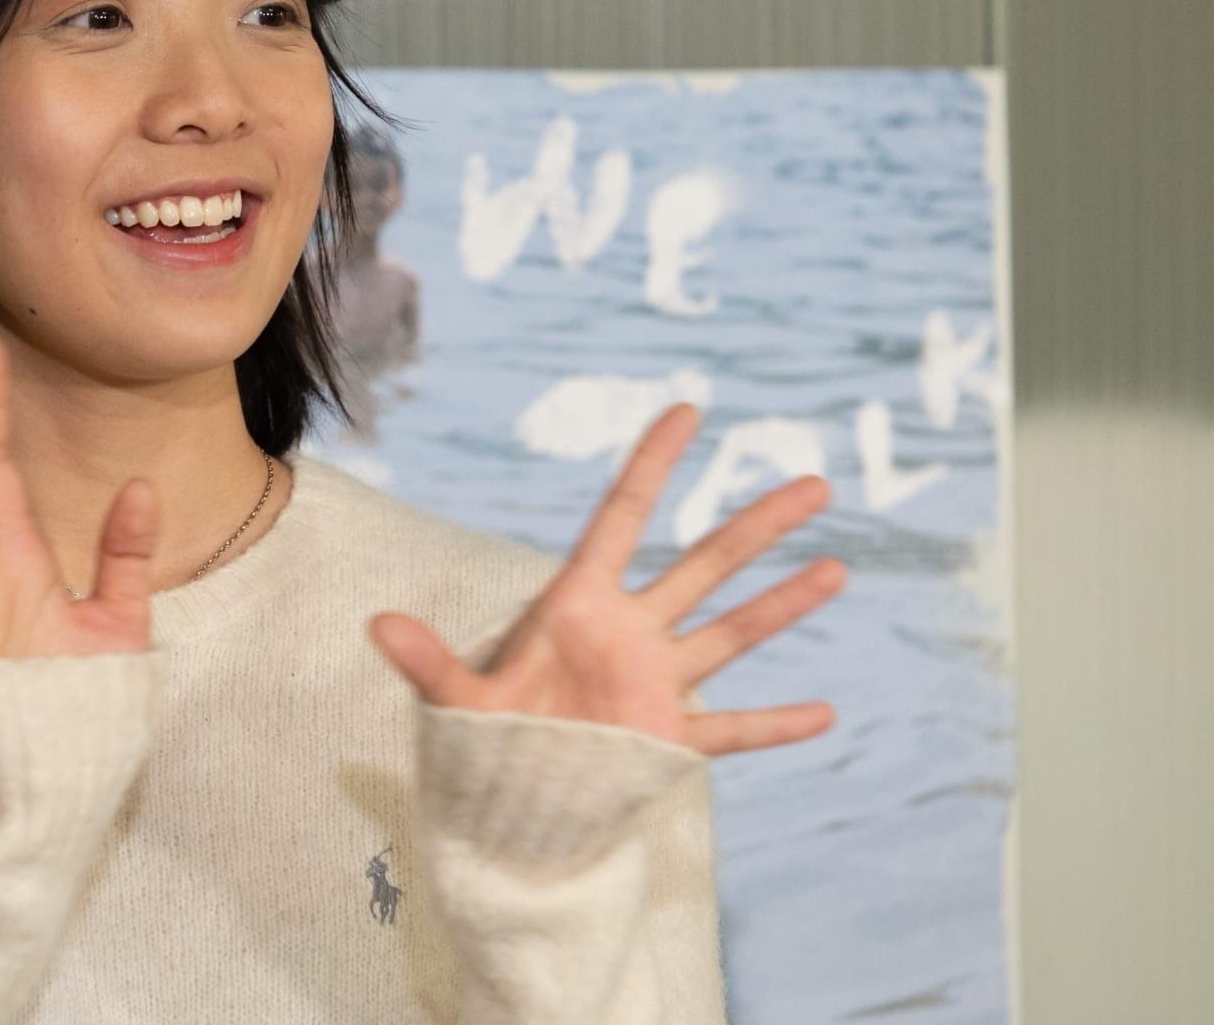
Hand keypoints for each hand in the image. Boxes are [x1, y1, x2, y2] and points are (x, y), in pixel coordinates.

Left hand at [368, 403, 845, 755]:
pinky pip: (732, 730)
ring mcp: (656, 683)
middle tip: (815, 483)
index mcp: (578, 605)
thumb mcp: (455, 702)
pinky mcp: (669, 738)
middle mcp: (629, 633)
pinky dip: (776, 725)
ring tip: (836, 568)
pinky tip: (826, 712)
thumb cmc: (483, 742)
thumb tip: (377, 623)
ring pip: (730, 632)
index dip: (652, 464)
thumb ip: (428, 662)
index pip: (622, 519)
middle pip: (702, 565)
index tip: (688, 409)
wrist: (507, 804)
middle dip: (756, 526)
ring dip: (782, 604)